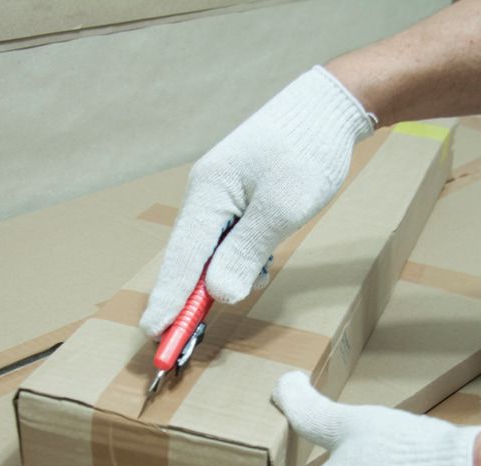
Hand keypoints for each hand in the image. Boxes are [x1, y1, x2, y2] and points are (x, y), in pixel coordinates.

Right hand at [139, 66, 374, 336]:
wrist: (327, 108)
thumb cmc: (307, 151)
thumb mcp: (281, 207)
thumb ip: (246, 251)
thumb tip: (217, 293)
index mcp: (207, 194)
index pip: (181, 258)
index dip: (168, 300)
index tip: (153, 334)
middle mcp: (205, 196)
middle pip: (188, 259)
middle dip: (185, 302)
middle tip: (175, 343)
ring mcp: (220, 197)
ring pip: (210, 252)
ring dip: (221, 279)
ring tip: (243, 291)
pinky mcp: (238, 200)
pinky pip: (227, 241)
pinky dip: (238, 261)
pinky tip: (261, 263)